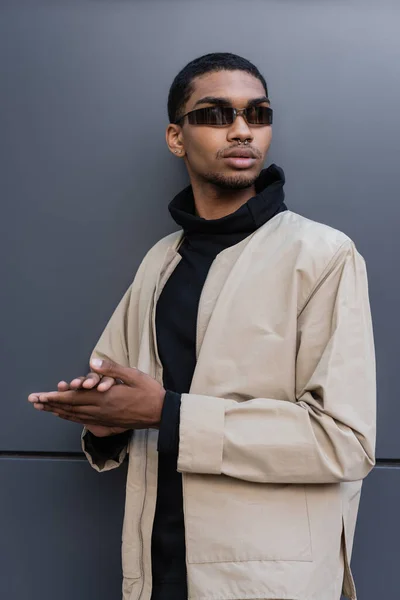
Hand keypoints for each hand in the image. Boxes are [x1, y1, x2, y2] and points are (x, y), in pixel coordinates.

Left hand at [28, 358, 165, 429]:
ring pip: (75, 416)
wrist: (161, 413)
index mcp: (105, 398)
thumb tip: (92, 362)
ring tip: (44, 408)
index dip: (55, 397)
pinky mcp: (108, 424)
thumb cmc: (149, 392)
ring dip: (58, 412)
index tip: (40, 396)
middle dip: (50, 404)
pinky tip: (66, 416)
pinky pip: (85, 422)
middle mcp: (101, 410)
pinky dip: (72, 418)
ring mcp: (104, 419)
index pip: (73, 398)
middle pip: (70, 408)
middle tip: (34, 402)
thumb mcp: (133, 375)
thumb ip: (111, 369)